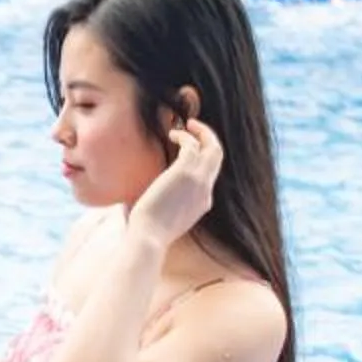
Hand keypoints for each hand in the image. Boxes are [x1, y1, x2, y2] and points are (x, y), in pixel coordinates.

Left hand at [129, 118, 222, 251]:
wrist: (149, 237)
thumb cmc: (147, 232)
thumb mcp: (163, 218)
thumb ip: (164, 206)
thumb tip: (143, 202)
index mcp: (202, 203)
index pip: (209, 176)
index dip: (200, 160)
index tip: (185, 151)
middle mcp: (205, 190)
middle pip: (218, 157)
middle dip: (209, 139)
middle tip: (194, 127)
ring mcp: (198, 180)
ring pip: (213, 148)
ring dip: (202, 132)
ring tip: (187, 124)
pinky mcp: (185, 172)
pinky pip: (192, 145)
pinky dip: (184, 136)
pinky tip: (171, 134)